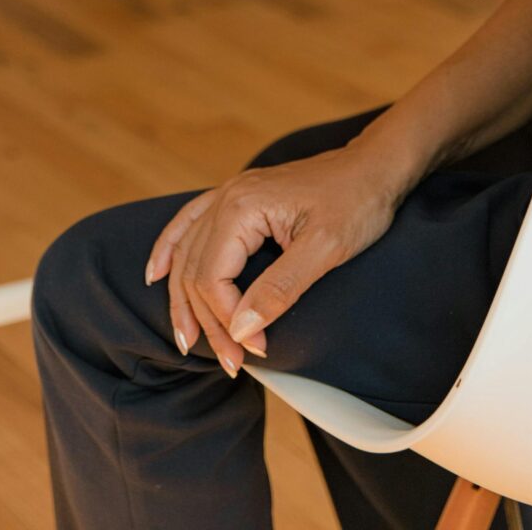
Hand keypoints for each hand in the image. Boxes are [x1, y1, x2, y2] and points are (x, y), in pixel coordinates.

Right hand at [145, 138, 403, 373]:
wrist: (375, 166)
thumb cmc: (357, 202)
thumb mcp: (326, 248)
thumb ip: (281, 287)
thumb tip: (241, 327)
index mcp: (243, 206)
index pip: (213, 278)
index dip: (229, 320)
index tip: (258, 350)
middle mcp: (228, 196)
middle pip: (195, 271)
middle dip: (209, 322)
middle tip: (232, 364)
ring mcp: (230, 194)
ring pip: (187, 254)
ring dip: (184, 300)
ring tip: (187, 342)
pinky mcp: (239, 199)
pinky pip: (189, 225)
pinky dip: (170, 250)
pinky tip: (156, 273)